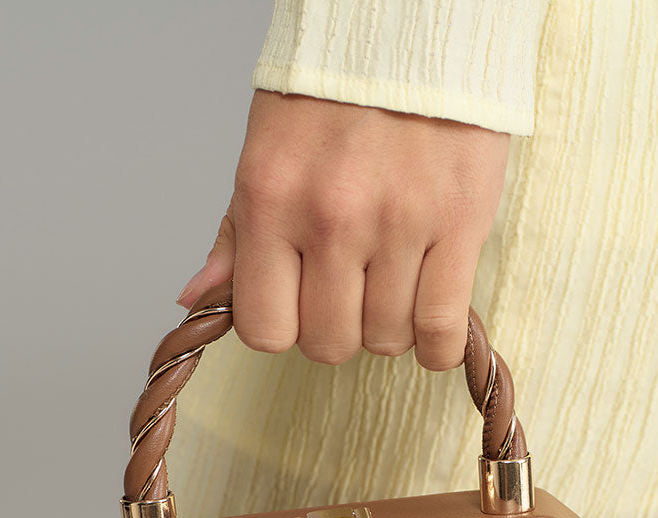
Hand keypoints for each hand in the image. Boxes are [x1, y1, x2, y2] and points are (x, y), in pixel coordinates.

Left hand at [176, 91, 510, 370]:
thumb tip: (199, 298)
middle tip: (353, 289)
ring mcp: (397, 224)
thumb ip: (235, 233)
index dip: (285, 325)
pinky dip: (437, 346)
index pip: (265, 328)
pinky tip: (432, 324)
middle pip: (329, 343)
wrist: (413, 29)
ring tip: (394, 283)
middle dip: (340, 327)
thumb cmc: (335, 90)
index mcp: (271, 199)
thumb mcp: (265, 151)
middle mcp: (330, 217)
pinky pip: (440, 329)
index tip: (300, 304)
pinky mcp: (458, 225)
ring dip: (390, 326)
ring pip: (386, 339)